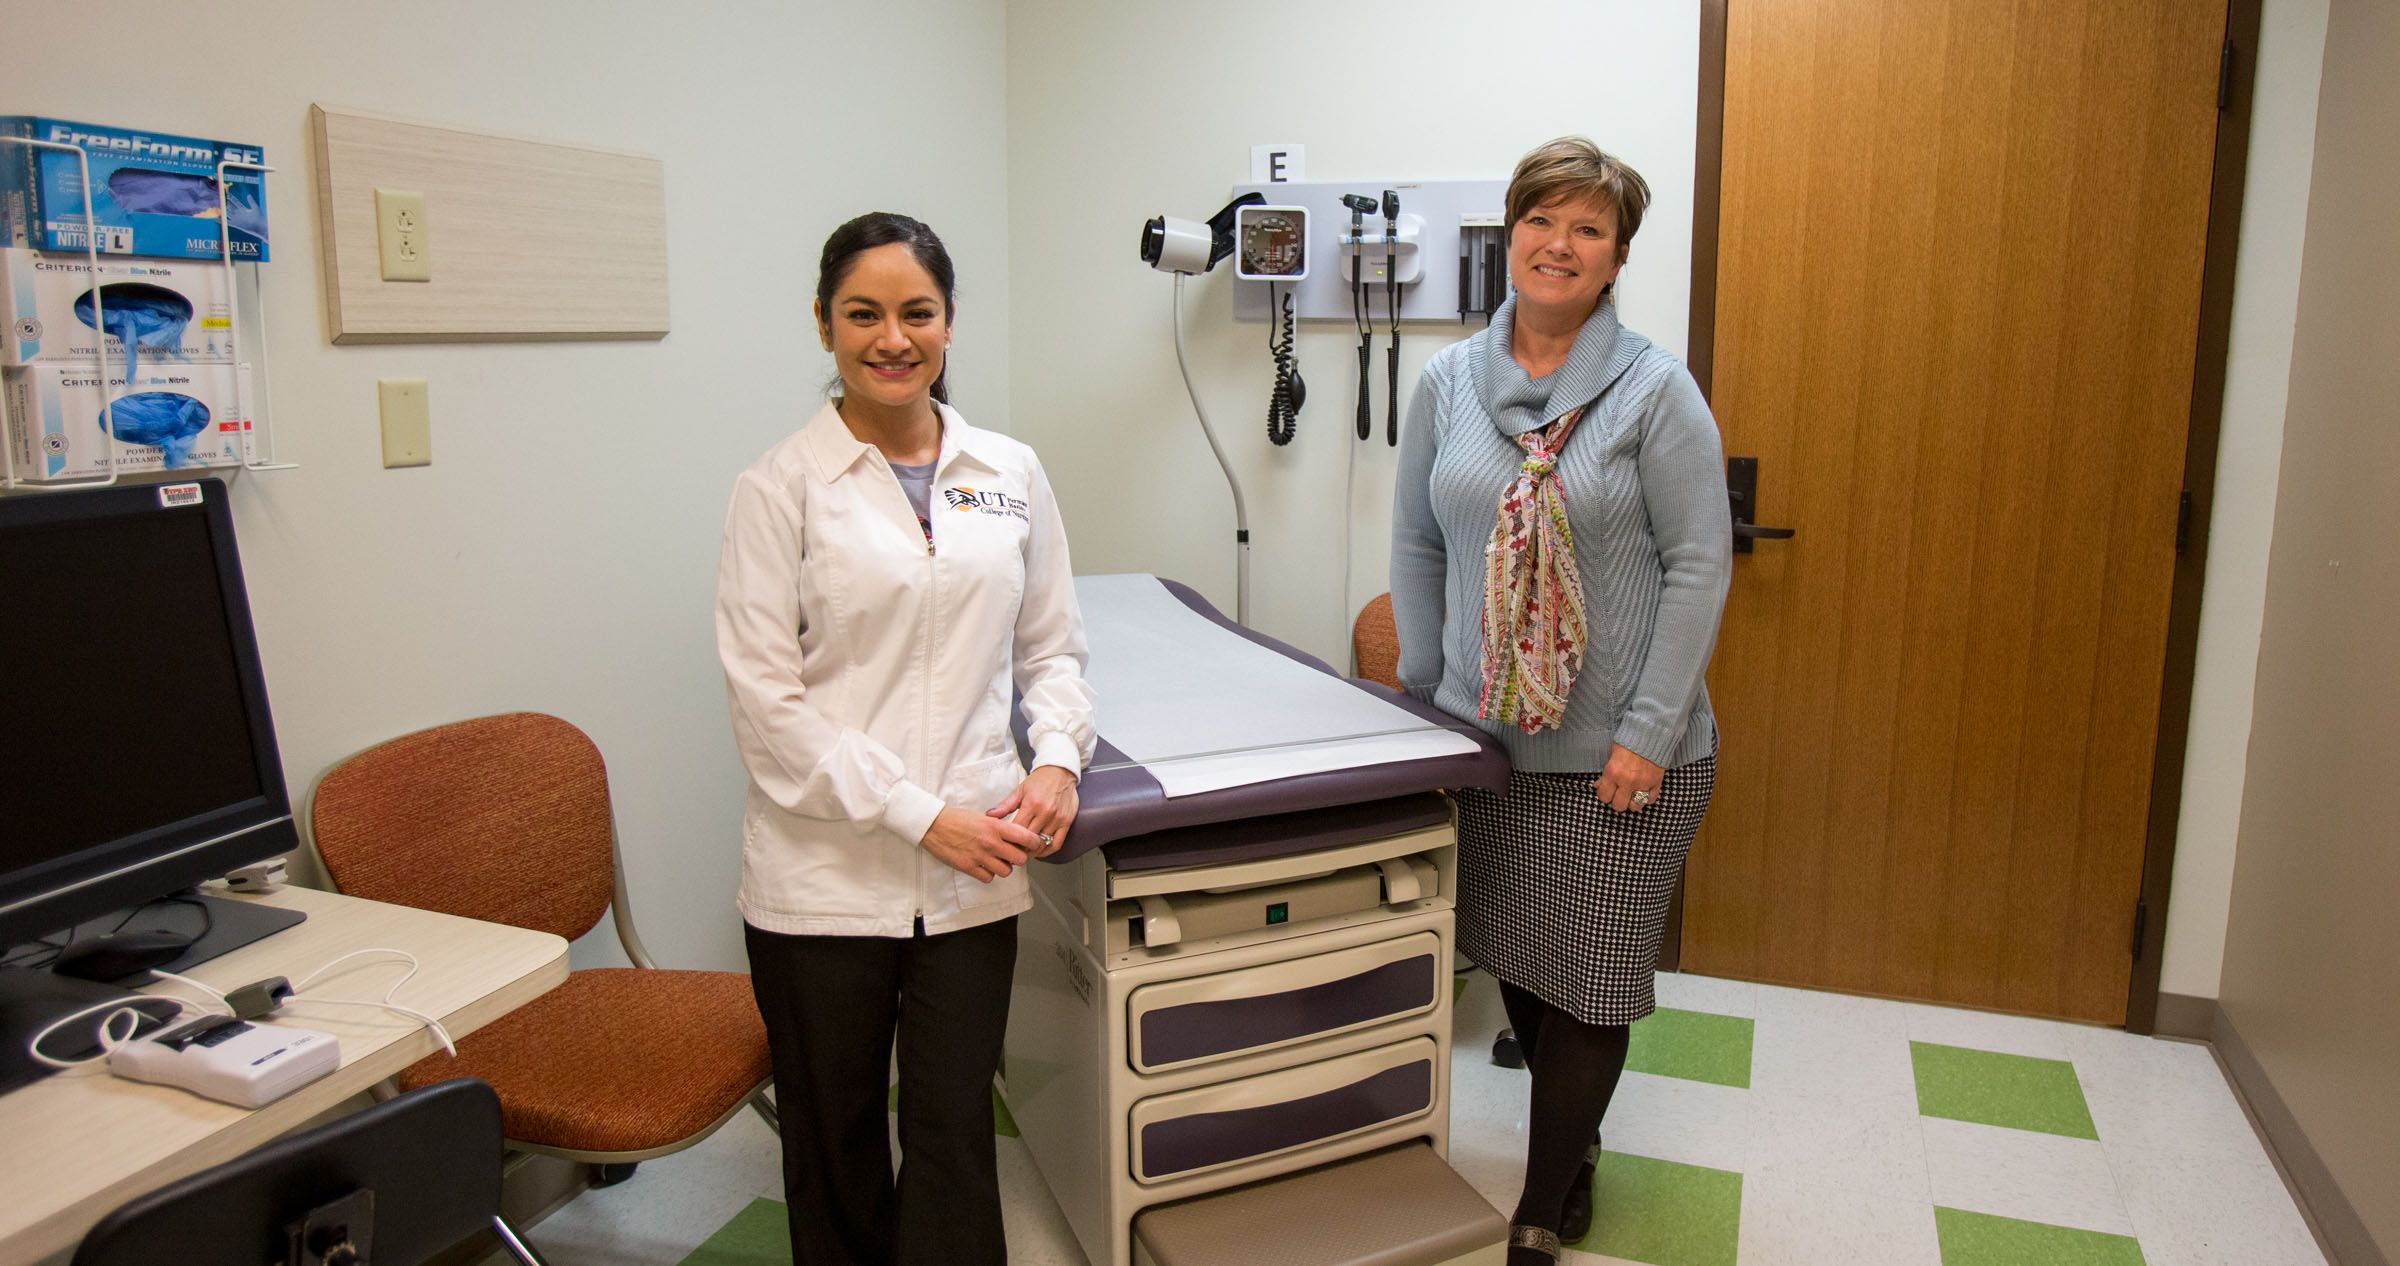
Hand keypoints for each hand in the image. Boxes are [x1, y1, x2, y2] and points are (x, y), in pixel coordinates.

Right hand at [920, 806, 1039, 882]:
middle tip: (1012, 854)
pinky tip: (983, 865)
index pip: (1026, 837)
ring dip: (1003, 867)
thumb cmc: (957, 819)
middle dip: (1018, 858)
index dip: (1034, 843)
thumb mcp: (984, 817)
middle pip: (1020, 859)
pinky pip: (988, 877)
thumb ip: (1001, 827)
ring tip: (996, 860)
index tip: (1035, 844)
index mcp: (995, 826)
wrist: (934, 825)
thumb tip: (1017, 837)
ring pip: (1006, 871)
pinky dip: (988, 874)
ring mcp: (979, 856)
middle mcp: (990, 842)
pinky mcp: (968, 866)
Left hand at [988, 765, 1078, 858]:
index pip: (1017, 830)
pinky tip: (1040, 852)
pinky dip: (1047, 851)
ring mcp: (1057, 818)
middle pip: (1029, 839)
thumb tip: (990, 815)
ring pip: (1042, 843)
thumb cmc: (1040, 780)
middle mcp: (1045, 812)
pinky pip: (1057, 843)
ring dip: (1032, 851)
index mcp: (1031, 804)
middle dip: (1019, 848)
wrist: (1060, 772)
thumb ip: (1005, 805)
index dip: (1009, 840)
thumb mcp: (1019, 790)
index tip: (1004, 845)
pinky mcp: (1067, 822)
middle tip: (1011, 852)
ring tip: (1023, 853)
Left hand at [1593, 744, 1664, 813]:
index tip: (1607, 792)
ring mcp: (1642, 784)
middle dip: (1617, 801)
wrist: (1651, 733)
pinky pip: (1650, 800)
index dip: (1604, 795)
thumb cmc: (1629, 741)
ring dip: (1632, 802)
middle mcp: (1627, 781)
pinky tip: (1643, 791)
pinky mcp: (1656, 783)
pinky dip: (1646, 798)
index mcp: (1613, 773)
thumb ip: (1606, 773)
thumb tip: (1599, 785)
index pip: (1604, 797)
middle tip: (1618, 794)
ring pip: (1635, 806)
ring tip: (1631, 795)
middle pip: (1619, 806)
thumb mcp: (1612, 754)